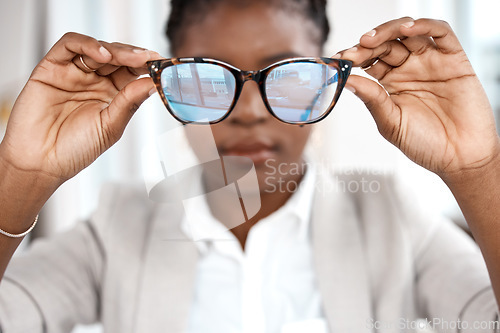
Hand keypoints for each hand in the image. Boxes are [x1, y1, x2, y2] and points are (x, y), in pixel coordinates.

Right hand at [0, 32, 159, 184]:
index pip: (132, 72)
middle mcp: (94, 81)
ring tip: (131, 58)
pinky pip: (70, 45)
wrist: (41, 162)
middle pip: (118, 57)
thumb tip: (154, 84)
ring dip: (117, 50)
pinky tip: (103, 55)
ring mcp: (74, 73)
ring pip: (97, 48)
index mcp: (112, 95)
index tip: (163, 65)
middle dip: (135, 56)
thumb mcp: (110, 126)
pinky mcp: (52, 67)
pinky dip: (88, 44)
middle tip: (149, 58)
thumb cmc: (75, 150)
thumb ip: (130, 102)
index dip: (148, 66)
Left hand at [337, 17, 499, 177]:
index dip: (353, 57)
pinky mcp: (454, 59)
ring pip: (408, 33)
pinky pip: (441, 33)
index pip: (369, 60)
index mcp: (391, 83)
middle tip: (352, 54)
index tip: (338, 61)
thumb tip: (346, 80)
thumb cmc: (425, 144)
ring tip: (370, 40)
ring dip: (388, 31)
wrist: (460, 158)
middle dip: (366, 46)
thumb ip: (372, 98)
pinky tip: (406, 29)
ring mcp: (431, 62)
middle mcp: (409, 69)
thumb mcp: (391, 122)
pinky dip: (424, 25)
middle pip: (385, 44)